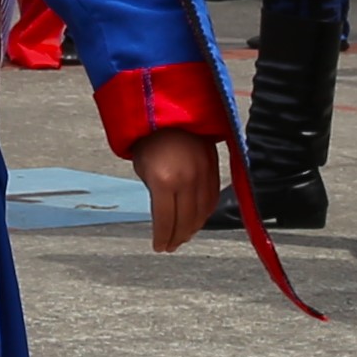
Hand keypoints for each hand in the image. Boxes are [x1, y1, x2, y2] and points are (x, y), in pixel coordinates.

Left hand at [138, 131, 221, 252]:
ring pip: (201, 213)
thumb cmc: (151, 136)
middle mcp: (186, 180)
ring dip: (192, 229)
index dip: (162, 238)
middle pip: (185, 221)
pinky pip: (211, 198)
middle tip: (170, 245)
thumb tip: (163, 211)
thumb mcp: (142, 167)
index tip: (159, 246)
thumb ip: (155, 191)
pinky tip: (197, 219)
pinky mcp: (214, 168)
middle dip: (176, 237)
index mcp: (164, 181)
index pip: (165, 221)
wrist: (171, 110)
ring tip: (182, 236)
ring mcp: (203, 174)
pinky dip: (205, 213)